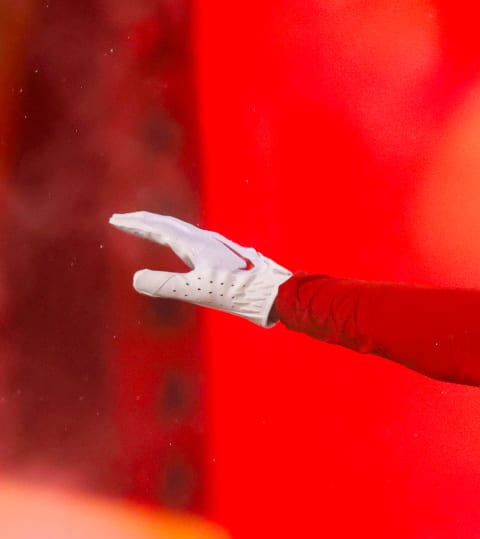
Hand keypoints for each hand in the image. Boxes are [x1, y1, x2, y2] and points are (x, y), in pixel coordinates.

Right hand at [108, 211, 291, 326]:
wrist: (279, 294)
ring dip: (163, 228)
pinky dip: (180, 240)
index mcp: (197, 244)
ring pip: (184, 232)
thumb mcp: (199, 290)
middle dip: (145, 222)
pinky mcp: (229, 259)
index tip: (115, 219)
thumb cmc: (241, 293)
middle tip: (124, 220)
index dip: (136, 224)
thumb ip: (167, 285)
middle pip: (170, 225)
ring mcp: (220, 249)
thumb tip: (135, 279)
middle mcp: (207, 241)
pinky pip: (196, 243)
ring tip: (150, 230)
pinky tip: (188, 250)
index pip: (159, 228)